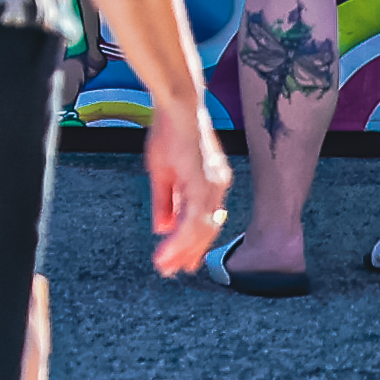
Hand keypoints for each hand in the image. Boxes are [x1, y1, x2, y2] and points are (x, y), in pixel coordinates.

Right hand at [146, 96, 232, 274]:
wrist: (178, 107)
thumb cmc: (169, 131)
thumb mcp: (162, 171)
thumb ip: (165, 202)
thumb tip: (163, 229)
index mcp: (211, 183)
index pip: (204, 220)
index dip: (193, 243)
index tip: (182, 262)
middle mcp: (217, 188)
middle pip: (206, 230)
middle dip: (188, 253)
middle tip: (172, 272)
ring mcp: (212, 188)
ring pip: (201, 231)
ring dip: (182, 252)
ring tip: (166, 268)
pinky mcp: (203, 186)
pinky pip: (192, 221)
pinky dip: (180, 241)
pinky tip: (167, 252)